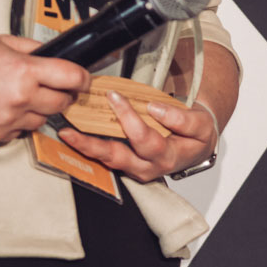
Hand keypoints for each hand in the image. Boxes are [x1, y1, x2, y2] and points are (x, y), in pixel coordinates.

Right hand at [0, 35, 88, 142]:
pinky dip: (19, 121)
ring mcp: (8, 120)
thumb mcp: (0, 41)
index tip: (82, 78)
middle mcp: (20, 98)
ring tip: (23, 94)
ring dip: (40, 108)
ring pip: (42, 119)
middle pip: (63, 102)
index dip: (82, 78)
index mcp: (24, 71)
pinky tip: (4, 106)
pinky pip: (21, 131)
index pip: (73, 78)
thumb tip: (56, 54)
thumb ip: (32, 49)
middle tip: (57, 86)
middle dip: (65, 94)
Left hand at [58, 91, 218, 183]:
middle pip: (116, 158)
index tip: (116, 98)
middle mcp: (147, 168)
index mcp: (167, 157)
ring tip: (65, 134)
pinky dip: (88, 146)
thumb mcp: (201, 125)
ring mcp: (134, 169)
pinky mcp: (126, 164)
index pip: (144, 140)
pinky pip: (105, 157)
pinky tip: (75, 133)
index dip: (129, 119)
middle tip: (70, 131)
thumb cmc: (197, 135)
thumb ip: (182, 119)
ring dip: (84, 148)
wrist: (196, 147)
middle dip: (92, 144)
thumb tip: (155, 109)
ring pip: (106, 161)